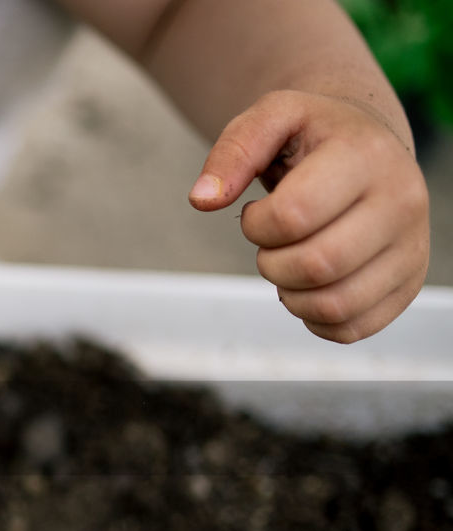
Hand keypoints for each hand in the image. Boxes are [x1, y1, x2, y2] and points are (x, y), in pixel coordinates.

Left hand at [188, 90, 429, 342]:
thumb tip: (202, 200)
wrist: (369, 147)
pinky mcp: (408, 284)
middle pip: (316, 266)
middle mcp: (403, 201)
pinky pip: (351, 328)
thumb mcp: (271, 118)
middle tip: (271, 244)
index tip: (256, 213)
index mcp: (366, 156)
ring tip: (290, 263)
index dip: (256, 225)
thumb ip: (233, 152)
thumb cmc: (313, 136)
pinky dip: (314, 318)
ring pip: (335, 305)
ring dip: (290, 295)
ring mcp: (411, 247)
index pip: (293, 216)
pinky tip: (310, 286)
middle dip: (271, 263)